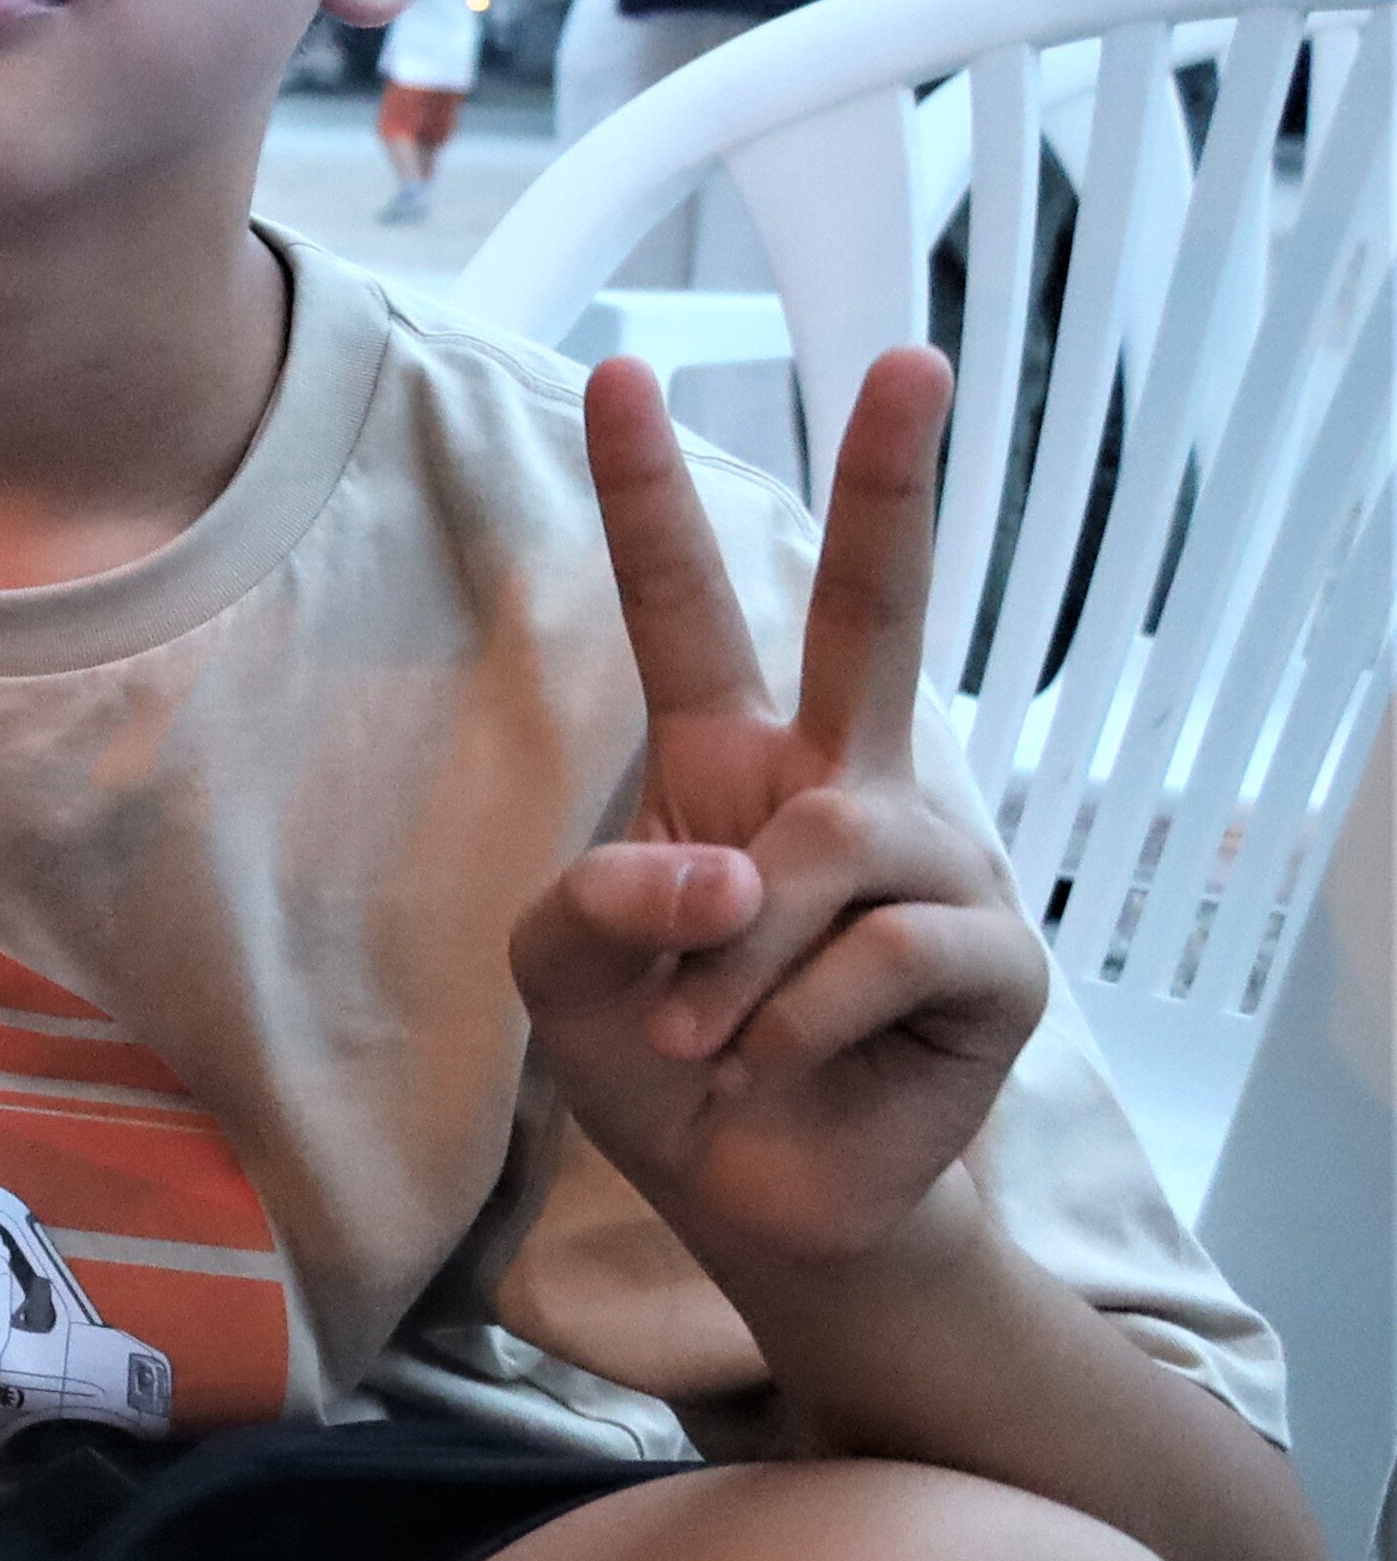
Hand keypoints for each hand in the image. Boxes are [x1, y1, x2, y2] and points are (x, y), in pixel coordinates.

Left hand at [510, 354, 1042, 1270]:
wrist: (760, 1199)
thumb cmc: (665, 1064)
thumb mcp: (564, 981)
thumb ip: (590, 906)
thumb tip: (720, 868)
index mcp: (732, 764)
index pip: (688, 609)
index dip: (649, 499)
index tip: (619, 373)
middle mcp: (848, 786)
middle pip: (874, 613)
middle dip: (891, 485)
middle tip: (909, 360)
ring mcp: (938, 861)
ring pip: (825, 850)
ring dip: (734, 965)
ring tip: (711, 1035)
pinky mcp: (995, 956)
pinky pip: (880, 952)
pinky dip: (795, 1020)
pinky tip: (779, 1062)